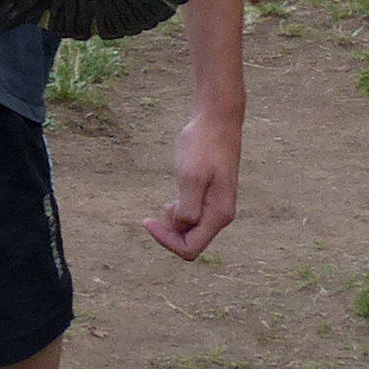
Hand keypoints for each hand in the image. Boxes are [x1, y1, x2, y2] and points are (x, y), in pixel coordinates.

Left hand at [143, 108, 240, 260]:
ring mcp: (217, 207)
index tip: (148, 220)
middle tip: (157, 210)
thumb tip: (182, 227)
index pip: (190, 248)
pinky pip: (193, 217)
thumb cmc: (203, 145)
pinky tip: (173, 198)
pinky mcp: (211, 197)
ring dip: (173, 222)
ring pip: (190, 230)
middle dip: (169, 232)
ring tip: (168, 200)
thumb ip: (188, 206)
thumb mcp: (191, 176)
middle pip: (191, 242)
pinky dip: (179, 212)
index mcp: (218, 215)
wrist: (217, 120)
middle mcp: (221, 215)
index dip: (166, 241)